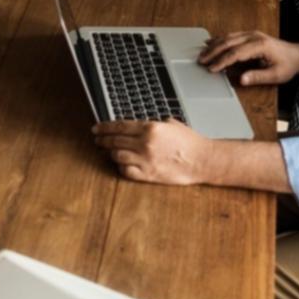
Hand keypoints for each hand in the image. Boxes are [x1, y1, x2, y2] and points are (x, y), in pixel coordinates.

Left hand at [92, 119, 213, 184]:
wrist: (202, 160)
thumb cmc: (189, 141)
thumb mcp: (169, 124)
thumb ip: (151, 124)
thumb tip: (136, 125)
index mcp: (150, 128)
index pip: (119, 126)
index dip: (104, 127)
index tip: (96, 128)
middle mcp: (145, 143)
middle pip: (115, 141)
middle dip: (103, 140)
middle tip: (97, 140)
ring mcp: (146, 160)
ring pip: (117, 156)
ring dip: (111, 153)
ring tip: (108, 151)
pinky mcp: (149, 175)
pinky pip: (126, 171)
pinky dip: (121, 166)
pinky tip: (121, 163)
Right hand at [198, 31, 298, 83]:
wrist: (297, 55)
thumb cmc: (287, 65)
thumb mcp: (276, 75)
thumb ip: (258, 77)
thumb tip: (241, 80)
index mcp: (260, 45)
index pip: (236, 53)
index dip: (222, 61)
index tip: (212, 68)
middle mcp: (254, 36)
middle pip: (228, 43)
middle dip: (213, 52)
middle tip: (201, 61)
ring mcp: (252, 34)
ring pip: (228, 37)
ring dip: (214, 45)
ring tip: (202, 54)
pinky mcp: (250, 35)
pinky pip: (232, 36)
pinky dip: (219, 40)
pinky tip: (211, 43)